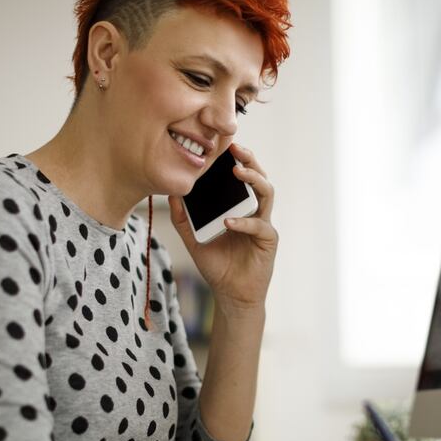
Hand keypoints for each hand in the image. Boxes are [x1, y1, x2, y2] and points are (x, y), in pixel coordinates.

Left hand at [169, 143, 277, 312]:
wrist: (231, 295)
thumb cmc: (217, 266)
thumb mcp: (193, 239)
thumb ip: (183, 218)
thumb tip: (172, 194)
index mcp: (239, 206)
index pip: (240, 176)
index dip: (234, 160)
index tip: (221, 145)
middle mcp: (254, 210)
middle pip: (259, 177)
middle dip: (249, 160)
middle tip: (235, 148)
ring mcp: (263, 224)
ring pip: (267, 193)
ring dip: (254, 179)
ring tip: (238, 172)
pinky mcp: (268, 240)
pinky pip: (259, 225)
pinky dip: (244, 222)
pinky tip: (228, 222)